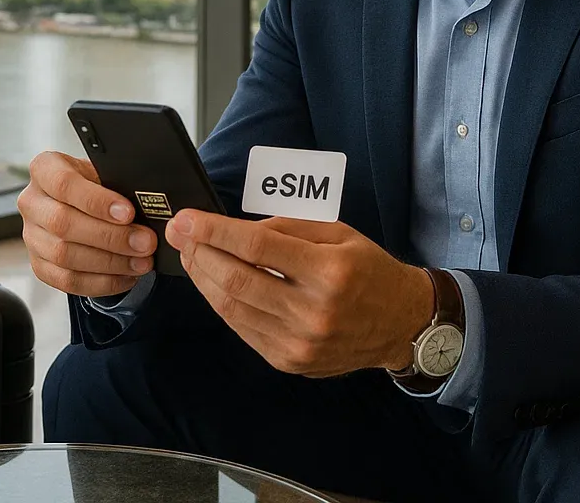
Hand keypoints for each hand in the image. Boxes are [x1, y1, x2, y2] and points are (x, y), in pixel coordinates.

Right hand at [17, 151, 157, 296]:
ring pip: (64, 256)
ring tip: (140, 261)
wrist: (82, 203)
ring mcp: (32, 236)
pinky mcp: (39, 265)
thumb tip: (147, 204)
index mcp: (45, 170)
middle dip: (110, 236)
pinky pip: (67, 280)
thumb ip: (118, 185)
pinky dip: (101, 282)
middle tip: (144, 242)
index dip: (97, 201)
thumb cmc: (96, 185)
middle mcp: (32, 202)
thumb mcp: (105, 173)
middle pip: (63, 223)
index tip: (128, 213)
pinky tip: (125, 275)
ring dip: (109, 262)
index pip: (64, 184)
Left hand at [164, 210, 433, 377]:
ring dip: (204, 279)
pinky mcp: (289, 361)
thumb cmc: (369, 270)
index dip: (216, 231)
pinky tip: (212, 283)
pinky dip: (222, 304)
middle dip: (200, 252)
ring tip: (191, 255)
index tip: (188, 219)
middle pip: (238, 279)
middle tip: (178, 234)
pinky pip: (243, 329)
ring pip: (233, 307)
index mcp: (329, 271)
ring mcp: (299, 342)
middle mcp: (313, 311)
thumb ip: (288, 228)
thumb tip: (236, 229)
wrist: (401, 324)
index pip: (257, 246)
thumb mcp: (339, 234)